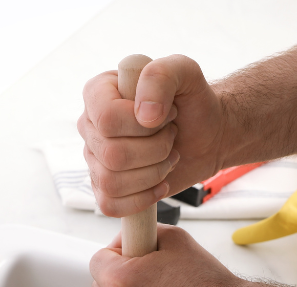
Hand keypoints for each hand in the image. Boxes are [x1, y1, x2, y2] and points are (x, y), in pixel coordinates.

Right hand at [78, 55, 225, 216]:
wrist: (206, 134)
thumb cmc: (192, 102)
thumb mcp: (184, 72)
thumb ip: (161, 75)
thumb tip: (144, 115)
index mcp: (98, 93)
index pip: (107, 118)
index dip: (142, 125)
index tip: (167, 115)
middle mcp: (90, 127)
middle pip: (112, 154)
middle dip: (155, 150)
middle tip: (172, 138)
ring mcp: (95, 159)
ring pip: (112, 182)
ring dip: (153, 174)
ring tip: (168, 157)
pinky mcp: (106, 188)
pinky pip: (110, 205)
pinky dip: (142, 199)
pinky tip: (160, 183)